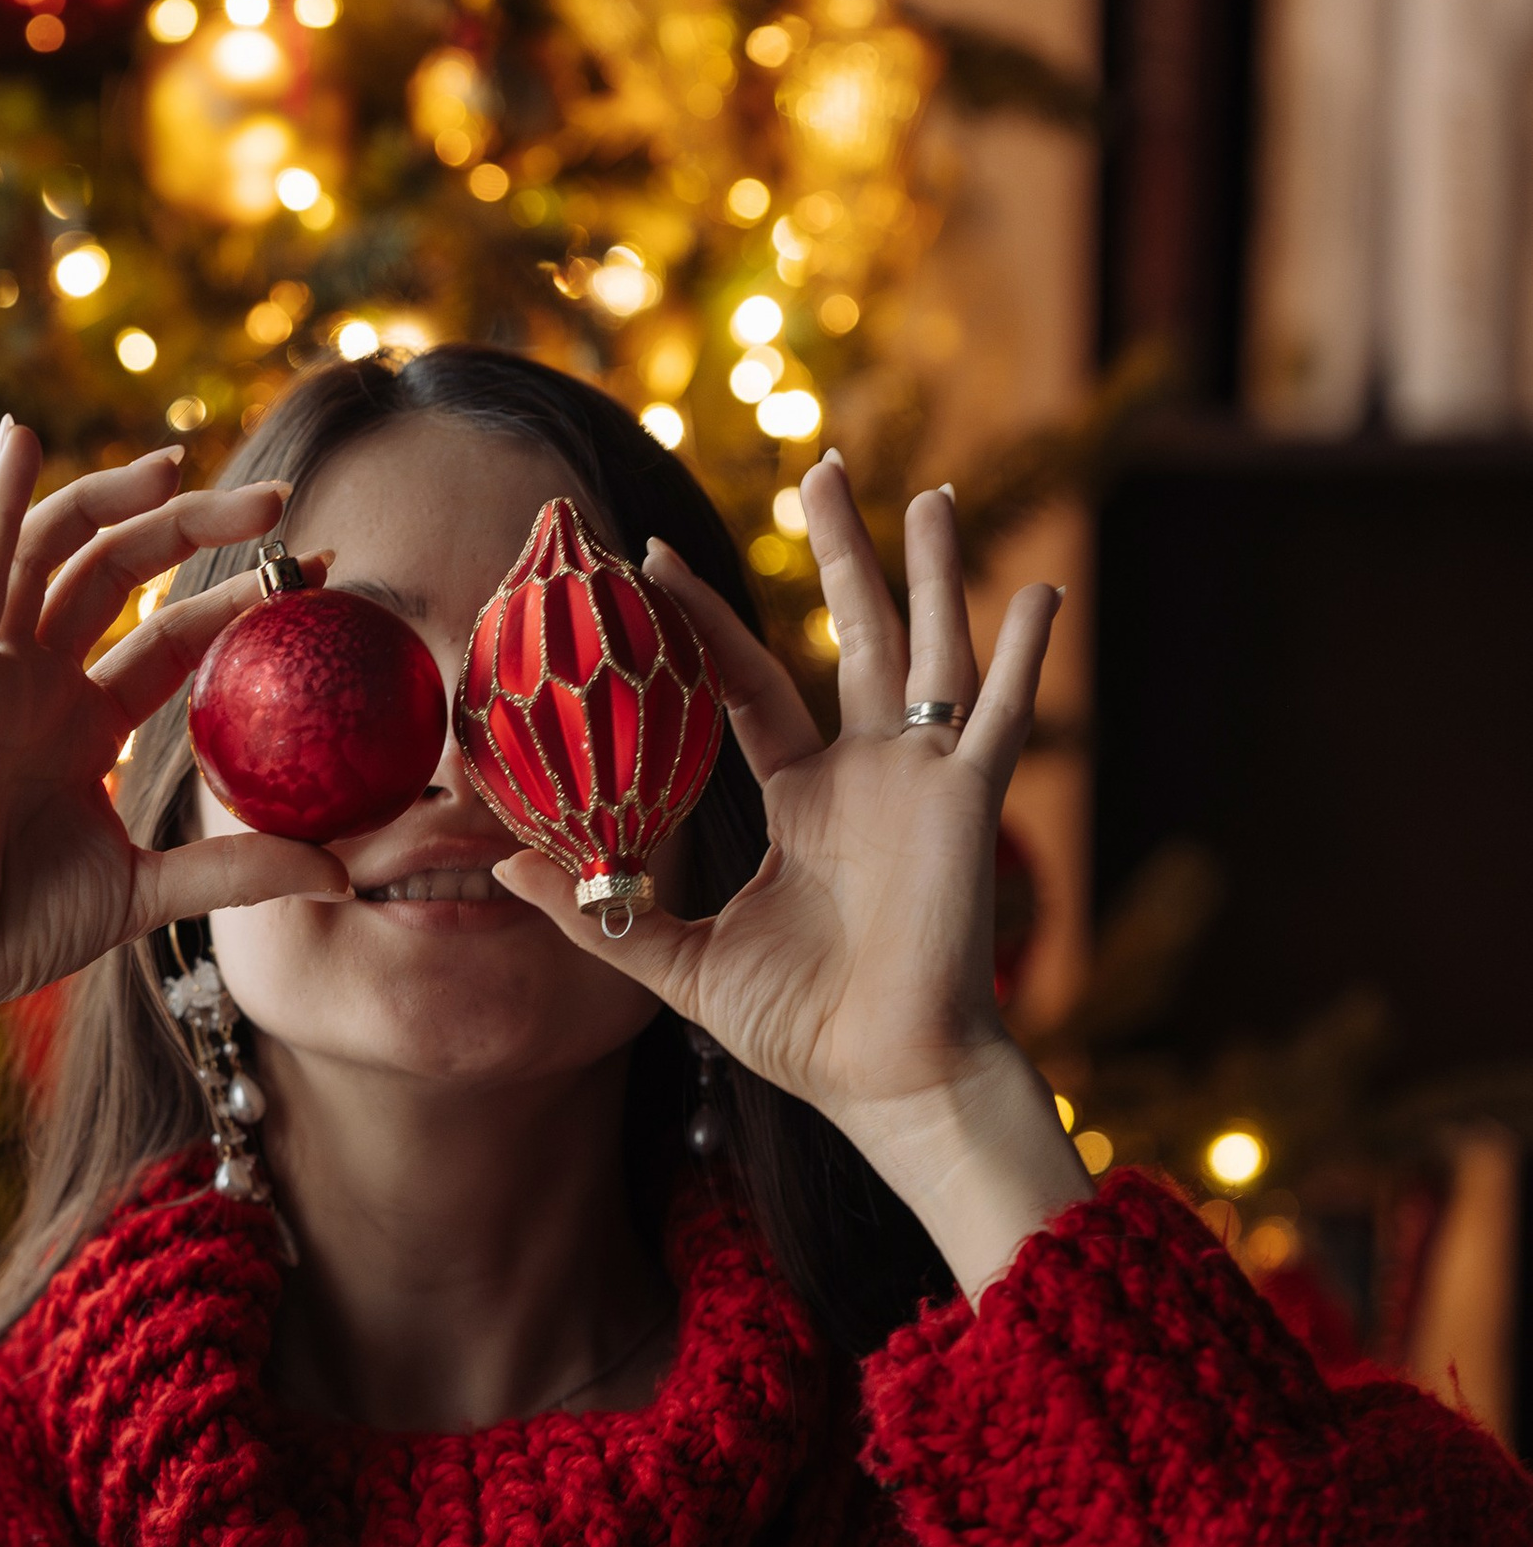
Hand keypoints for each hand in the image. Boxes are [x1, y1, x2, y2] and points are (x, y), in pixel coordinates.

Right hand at [0, 422, 350, 1047]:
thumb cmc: (13, 929)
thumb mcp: (147, 892)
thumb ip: (237, 871)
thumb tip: (340, 873)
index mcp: (82, 723)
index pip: (172, 636)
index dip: (236, 598)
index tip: (316, 571)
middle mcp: (40, 682)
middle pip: (125, 573)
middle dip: (198, 528)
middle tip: (277, 501)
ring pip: (61, 551)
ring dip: (118, 498)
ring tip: (185, 464)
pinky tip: (21, 438)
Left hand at [490, 455, 1092, 1296]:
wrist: (884, 1080)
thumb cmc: (798, 1029)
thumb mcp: (676, 962)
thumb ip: (597, 911)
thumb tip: (502, 864)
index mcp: (806, 798)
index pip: (749, 682)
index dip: (707, 619)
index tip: (658, 553)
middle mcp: (867, 773)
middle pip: (854, 633)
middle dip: (841, 550)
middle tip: (822, 466)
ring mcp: (922, 782)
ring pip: (929, 651)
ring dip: (932, 573)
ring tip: (927, 493)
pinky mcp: (965, 806)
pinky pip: (1000, 719)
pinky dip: (1026, 656)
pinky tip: (1042, 592)